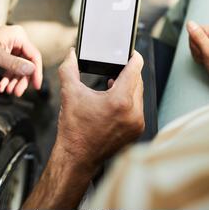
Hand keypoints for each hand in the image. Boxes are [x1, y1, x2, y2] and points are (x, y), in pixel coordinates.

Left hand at [0, 19, 42, 95]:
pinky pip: (10, 68)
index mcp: (19, 36)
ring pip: (18, 68)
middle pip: (27, 64)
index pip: (34, 56)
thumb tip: (31, 71)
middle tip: (17, 92)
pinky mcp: (2, 54)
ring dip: (14, 81)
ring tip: (8, 91)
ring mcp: (9, 48)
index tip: (36, 86)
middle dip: (22, 79)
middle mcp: (16, 41)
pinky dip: (7, 78)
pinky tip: (2, 87)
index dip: (36, 72)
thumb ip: (14, 64)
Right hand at [23, 48, 143, 209]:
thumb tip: (71, 54)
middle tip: (116, 65)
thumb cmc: (74, 129)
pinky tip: (116, 98)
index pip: (135, 69)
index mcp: (120, 101)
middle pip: (138, 81)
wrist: (76, 157)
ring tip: (114, 81)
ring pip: (139, 95)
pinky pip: (137, 108)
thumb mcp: (69, 93)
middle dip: (128, 72)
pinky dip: (129, 100)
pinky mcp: (136, 131)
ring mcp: (137, 124)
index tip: (129, 52)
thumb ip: (69, 68)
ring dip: (129, 86)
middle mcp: (133, 113)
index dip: (132, 57)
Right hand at [187, 21, 208, 85]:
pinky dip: (204, 56)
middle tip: (206, 57)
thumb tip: (190, 23)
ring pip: (198, 44)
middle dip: (198, 50)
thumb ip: (198, 37)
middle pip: (195, 37)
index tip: (202, 52)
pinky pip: (203, 48)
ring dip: (200, 54)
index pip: (194, 31)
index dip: (194, 44)